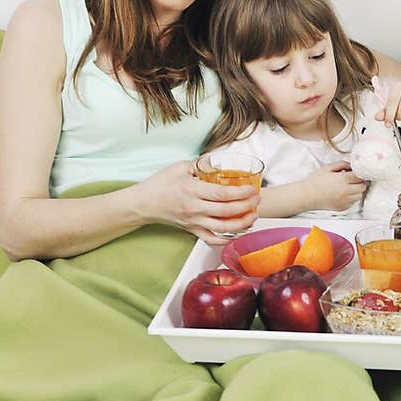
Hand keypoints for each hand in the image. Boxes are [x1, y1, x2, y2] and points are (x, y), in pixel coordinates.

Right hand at [133, 161, 259, 244]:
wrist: (143, 203)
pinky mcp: (192, 230)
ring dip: (242, 224)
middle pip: (227, 211)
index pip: (222, 194)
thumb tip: (219, 161)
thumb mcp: (180, 167)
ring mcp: (194, 222)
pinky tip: (238, 233)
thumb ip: (201, 164)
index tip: (252, 189)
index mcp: (192, 190)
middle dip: (247, 206)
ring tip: (253, 216)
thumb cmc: (160, 184)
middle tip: (257, 199)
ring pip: (223, 228)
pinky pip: (212, 239)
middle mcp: (194, 209)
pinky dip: (227, 239)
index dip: (241, 193)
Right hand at [304, 161, 366, 211]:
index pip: (360, 176)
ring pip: (359, 196)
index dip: (359, 173)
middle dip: (359, 182)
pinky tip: (342, 194)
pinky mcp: (342, 208)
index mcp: (343, 180)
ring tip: (347, 187)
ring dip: (356, 191)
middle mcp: (346, 191)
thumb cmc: (316, 181)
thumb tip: (351, 166)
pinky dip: (351, 198)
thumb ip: (342, 164)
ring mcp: (345, 201)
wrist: (307, 196)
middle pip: (363, 187)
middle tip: (352, 180)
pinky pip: (352, 202)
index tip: (356, 172)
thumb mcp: (328, 167)